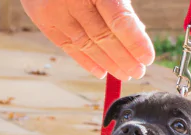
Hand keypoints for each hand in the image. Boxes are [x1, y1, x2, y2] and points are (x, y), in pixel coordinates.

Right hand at [21, 0, 154, 79]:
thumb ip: (119, 2)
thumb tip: (136, 32)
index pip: (119, 19)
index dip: (135, 41)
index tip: (148, 57)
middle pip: (103, 36)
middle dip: (124, 58)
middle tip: (138, 71)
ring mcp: (55, 10)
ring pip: (85, 44)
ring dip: (108, 63)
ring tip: (124, 73)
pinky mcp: (42, 18)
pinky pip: (66, 46)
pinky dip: (85, 60)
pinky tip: (101, 70)